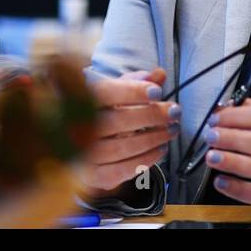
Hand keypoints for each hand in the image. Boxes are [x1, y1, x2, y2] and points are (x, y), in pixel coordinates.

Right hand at [77, 68, 178, 197]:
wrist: (83, 144)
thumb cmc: (103, 111)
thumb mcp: (117, 90)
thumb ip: (137, 81)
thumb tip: (158, 75)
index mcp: (82, 99)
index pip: (106, 93)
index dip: (132, 92)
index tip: (157, 91)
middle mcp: (76, 127)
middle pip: (116, 121)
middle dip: (151, 116)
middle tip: (174, 112)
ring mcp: (83, 153)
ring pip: (120, 148)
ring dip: (152, 139)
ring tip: (171, 130)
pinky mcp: (92, 175)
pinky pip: (119, 171)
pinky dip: (144, 161)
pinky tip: (160, 149)